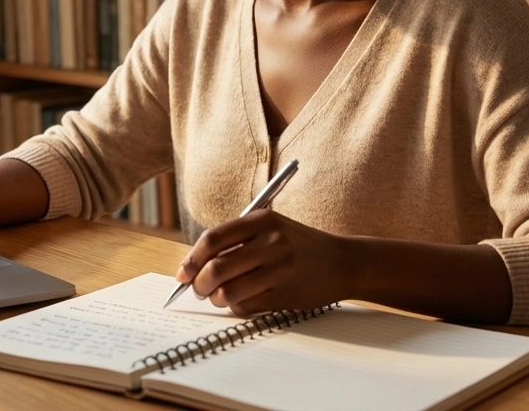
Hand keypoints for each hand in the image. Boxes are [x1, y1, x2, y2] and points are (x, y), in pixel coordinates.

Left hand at [176, 209, 353, 315]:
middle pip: (216, 268)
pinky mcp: (285, 294)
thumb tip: (194, 265)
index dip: (192, 258)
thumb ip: (237, 240)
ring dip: (217, 299)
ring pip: (228, 292)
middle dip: (199, 284)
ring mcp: (279, 269)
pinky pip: (245, 306)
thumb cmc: (300, 246)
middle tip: (198, 289)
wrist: (345, 263)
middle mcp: (270, 242)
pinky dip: (236, 308)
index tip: (183, 273)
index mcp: (262, 220)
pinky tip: (242, 301)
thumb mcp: (272, 228)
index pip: (213, 239)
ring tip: (220, 296)